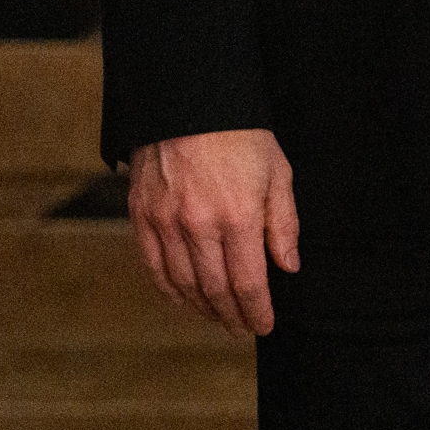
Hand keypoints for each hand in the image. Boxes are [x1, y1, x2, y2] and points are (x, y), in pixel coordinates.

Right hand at [128, 128, 299, 338]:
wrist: (188, 102)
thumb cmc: (241, 136)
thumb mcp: (278, 173)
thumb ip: (284, 224)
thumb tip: (287, 267)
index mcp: (238, 216)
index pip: (248, 282)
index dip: (257, 311)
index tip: (264, 325)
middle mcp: (198, 226)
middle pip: (215, 289)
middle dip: (231, 315)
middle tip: (242, 328)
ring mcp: (165, 222)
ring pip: (183, 284)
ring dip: (201, 308)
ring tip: (217, 317)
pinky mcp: (142, 216)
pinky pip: (153, 266)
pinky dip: (169, 290)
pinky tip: (183, 300)